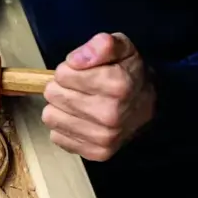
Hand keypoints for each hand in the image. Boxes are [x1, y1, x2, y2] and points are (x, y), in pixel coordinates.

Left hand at [42, 32, 155, 161]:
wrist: (148, 106)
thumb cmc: (129, 75)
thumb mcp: (122, 48)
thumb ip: (101, 45)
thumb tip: (76, 60)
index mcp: (117, 85)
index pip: (62, 74)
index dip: (69, 69)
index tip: (84, 72)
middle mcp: (111, 114)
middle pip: (53, 94)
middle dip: (63, 87)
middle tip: (80, 88)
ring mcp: (104, 137)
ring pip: (50, 116)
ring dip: (61, 107)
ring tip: (80, 103)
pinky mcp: (96, 153)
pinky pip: (56, 136)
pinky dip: (65, 127)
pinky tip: (82, 120)